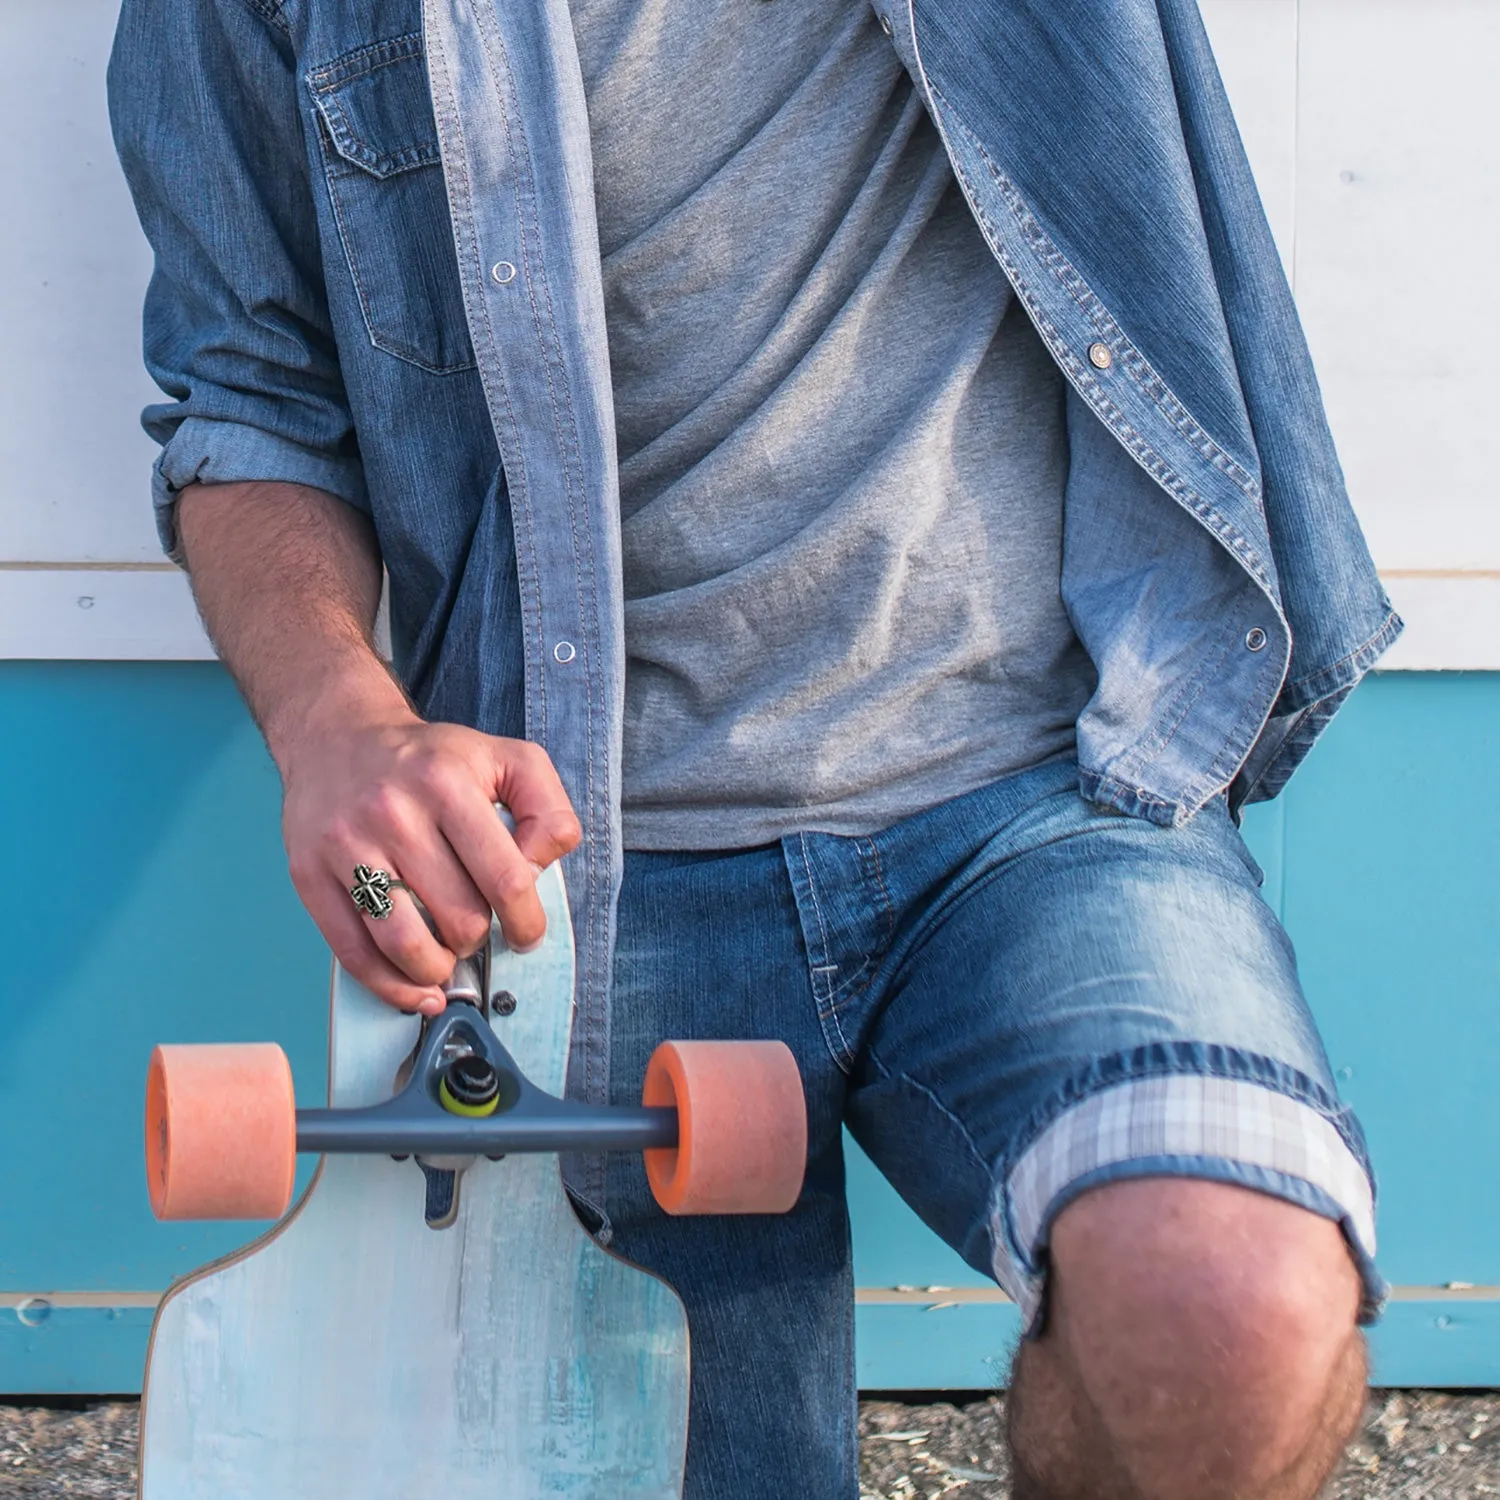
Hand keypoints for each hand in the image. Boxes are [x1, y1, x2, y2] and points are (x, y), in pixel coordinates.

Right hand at [279, 710, 581, 1015]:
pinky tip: (415, 987)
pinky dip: (390, 986)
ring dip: (438, 969)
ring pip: (404, 945)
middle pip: (458, 918)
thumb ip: (547, 809)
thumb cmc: (430, 759)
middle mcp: (393, 813)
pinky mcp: (309, 874)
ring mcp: (347, 846)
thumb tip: (541, 867)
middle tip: (476, 929)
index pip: (505, 878)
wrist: (337, 737)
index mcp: (447, 783)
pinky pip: (353, 953)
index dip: (526, 920)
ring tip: (447, 958)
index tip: (525, 931)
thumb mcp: (507, 759)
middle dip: (479, 938)